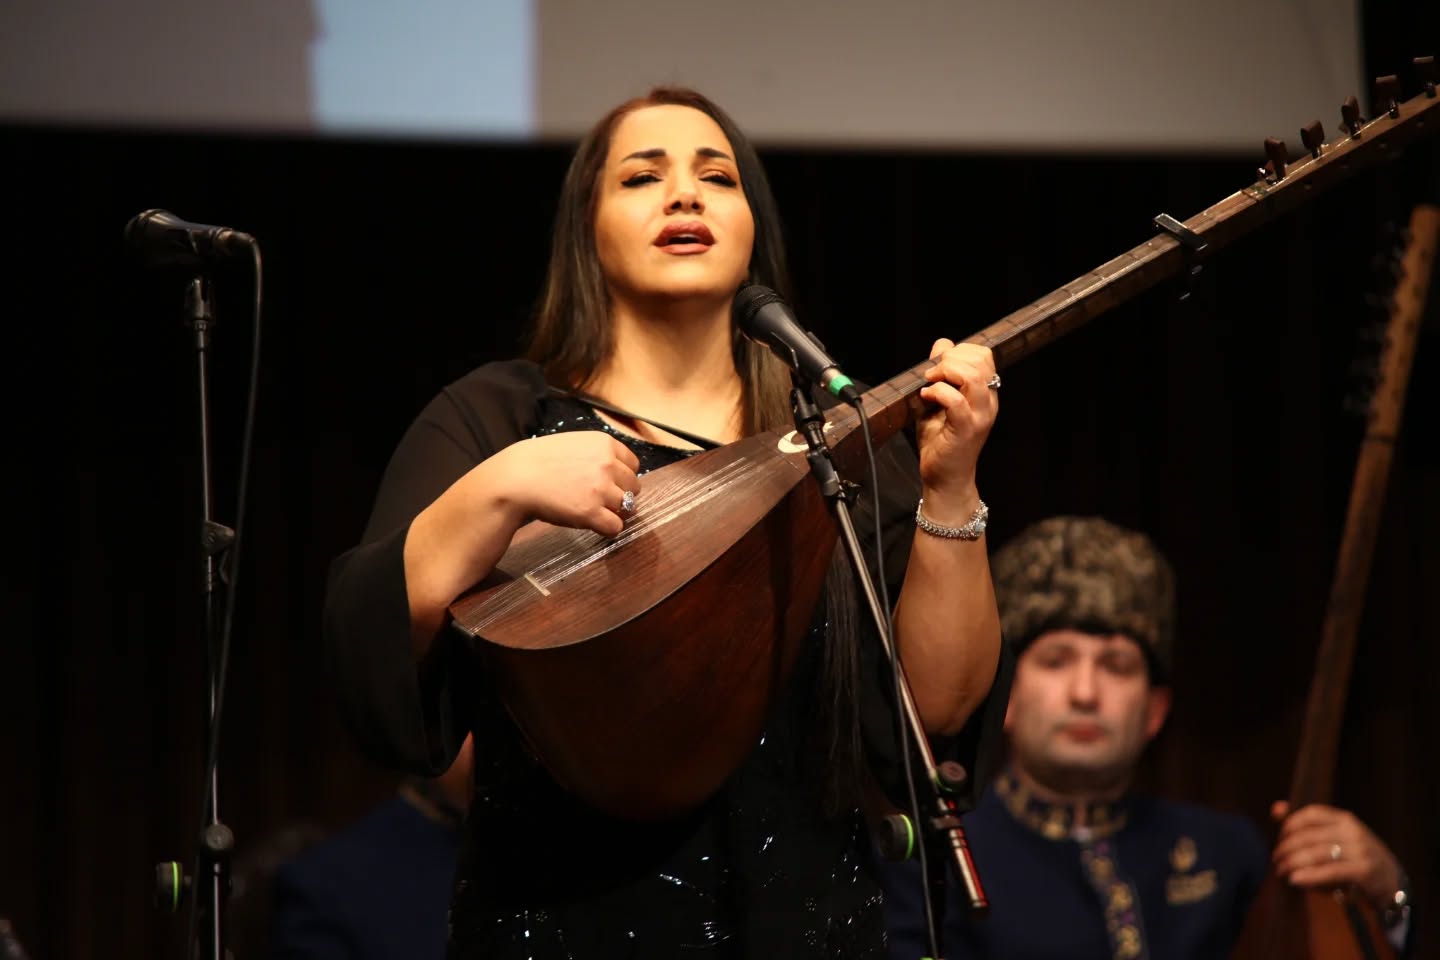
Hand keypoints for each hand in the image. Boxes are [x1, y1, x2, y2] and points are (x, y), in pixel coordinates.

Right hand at [493, 431, 640, 536]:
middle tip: (599, 500)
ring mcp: (601, 489)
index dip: (622, 477)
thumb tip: (619, 473)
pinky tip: (593, 524)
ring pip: (627, 508)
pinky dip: (607, 529)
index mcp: (605, 444)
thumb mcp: (575, 444)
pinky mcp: (591, 512)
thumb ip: (599, 454)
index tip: (609, 484)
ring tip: (593, 511)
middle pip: (633, 487)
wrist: (515, 478)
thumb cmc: (539, 461)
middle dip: (620, 495)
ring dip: (613, 512)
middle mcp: (608, 464)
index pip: (633, 465)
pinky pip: (616, 527)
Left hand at [915, 340, 997, 508]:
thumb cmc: (940, 441)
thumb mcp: (938, 401)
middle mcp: (987, 402)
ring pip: (972, 376)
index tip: (937, 364)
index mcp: (984, 394)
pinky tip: (926, 397)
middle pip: (980, 360)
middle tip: (931, 374)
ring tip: (929, 383)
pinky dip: (937, 392)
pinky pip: (955, 400)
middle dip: (950, 358)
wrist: (945, 478)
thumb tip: (941, 345)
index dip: (959, 351)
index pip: (984, 355)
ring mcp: (979, 416)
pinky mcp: (966, 429)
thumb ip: (940, 374)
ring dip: (945, 372)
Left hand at [1270, 800, 1402, 907]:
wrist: (1392, 881)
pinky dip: (1309, 875)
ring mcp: (1360, 850)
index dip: (1291, 824)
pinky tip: (1295, 879)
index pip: (1311, 814)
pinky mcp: (1364, 871)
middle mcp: (1353, 831)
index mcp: (1345, 819)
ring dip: (1293, 863)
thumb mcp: (1336, 836)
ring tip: (1280, 870)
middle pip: (1310, 836)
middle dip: (1287, 847)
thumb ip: (1307, 824)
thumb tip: (1275, 809)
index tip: (1280, 837)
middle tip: (1275, 858)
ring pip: (1317, 854)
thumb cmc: (1356, 856)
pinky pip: (1330, 872)